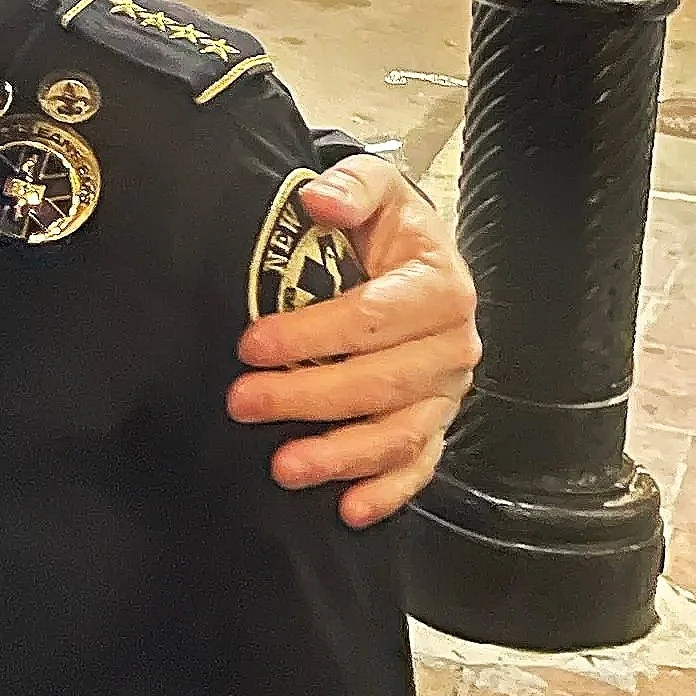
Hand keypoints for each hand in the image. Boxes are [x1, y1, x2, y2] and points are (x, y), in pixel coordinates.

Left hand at [230, 155, 477, 526]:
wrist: (413, 256)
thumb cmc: (387, 227)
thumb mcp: (375, 188)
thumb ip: (351, 187)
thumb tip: (320, 201)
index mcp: (440, 286)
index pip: (372, 318)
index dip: (311, 334)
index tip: (252, 344)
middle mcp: (453, 345)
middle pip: (380, 383)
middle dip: (307, 397)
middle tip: (243, 402)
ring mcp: (447, 392)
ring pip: (398, 434)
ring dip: (340, 456)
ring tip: (283, 467)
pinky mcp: (437, 424)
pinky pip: (419, 465)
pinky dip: (387, 492)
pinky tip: (348, 508)